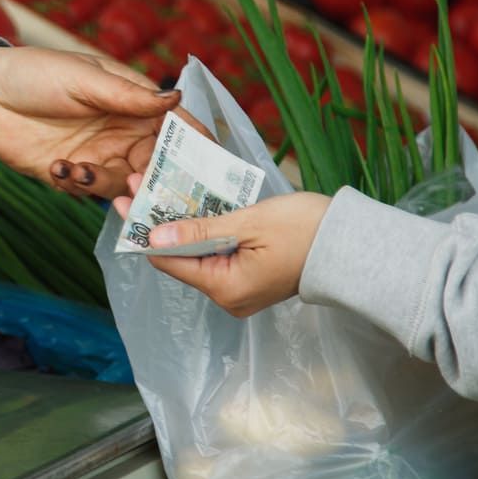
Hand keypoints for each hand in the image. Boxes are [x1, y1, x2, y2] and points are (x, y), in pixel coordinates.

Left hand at [0, 45, 180, 198]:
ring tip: (81, 170)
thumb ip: (128, 95)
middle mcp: (122, 132)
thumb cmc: (33, 73)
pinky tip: (59, 168)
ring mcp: (98, 156)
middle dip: (155, 178)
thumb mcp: (83, 78)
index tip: (208, 163)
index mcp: (133, 102)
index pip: (175, 125)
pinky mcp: (71, 175)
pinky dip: (79, 186)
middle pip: (157, 165)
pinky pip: (89, 192)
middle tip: (142, 182)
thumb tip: (175, 99)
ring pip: (125, 185)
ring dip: (110, 185)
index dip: (194, 144)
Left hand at [113, 179, 331, 316]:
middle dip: (158, 220)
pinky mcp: (249, 276)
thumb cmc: (306, 229)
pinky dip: (201, 230)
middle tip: (139, 182)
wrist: (353, 243)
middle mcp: (228, 296)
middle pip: (179, 257)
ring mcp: (239, 289)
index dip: (143, 230)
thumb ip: (199, 230)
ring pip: (196, 253)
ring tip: (156, 186)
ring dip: (178, 221)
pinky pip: (215, 253)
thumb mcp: (249, 222)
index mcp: (225, 288)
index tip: (125, 200)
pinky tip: (188, 203)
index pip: (168, 261)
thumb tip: (155, 237)